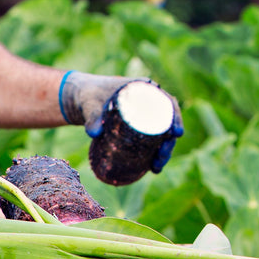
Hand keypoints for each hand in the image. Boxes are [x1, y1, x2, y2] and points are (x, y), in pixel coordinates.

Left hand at [58, 71, 183, 172]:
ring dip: (162, 151)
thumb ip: (92, 117)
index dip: (176, 118)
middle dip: (168, 143)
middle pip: (167, 123)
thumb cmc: (88, 97)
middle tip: (160, 160)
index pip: (168, 103)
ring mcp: (144, 115)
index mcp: (144, 89)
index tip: (176, 134)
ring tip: (156, 168)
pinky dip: (152, 152)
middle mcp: (148, 101)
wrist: (82, 99)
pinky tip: (152, 168)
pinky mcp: (137, 126)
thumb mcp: (90, 105)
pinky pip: (150, 139)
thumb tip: (94, 133)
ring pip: (160, 133)